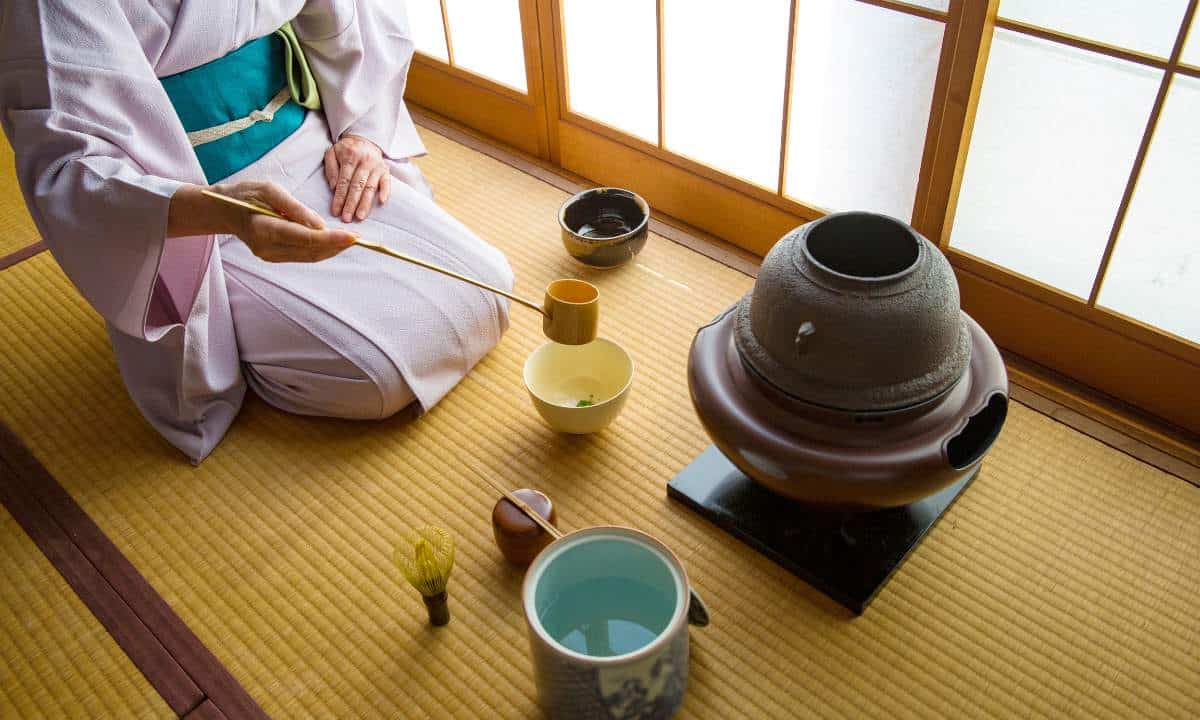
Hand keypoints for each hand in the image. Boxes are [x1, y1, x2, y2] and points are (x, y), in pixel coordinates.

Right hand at [209, 181, 356, 262]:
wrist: (224, 210)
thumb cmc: (246, 195)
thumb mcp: (269, 190)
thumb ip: (295, 208)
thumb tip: (320, 225)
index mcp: (264, 229)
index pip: (305, 238)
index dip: (331, 239)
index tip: (352, 237)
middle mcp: (267, 248)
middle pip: (310, 251)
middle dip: (337, 246)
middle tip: (358, 238)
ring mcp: (270, 256)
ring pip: (308, 257)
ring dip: (331, 249)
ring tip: (350, 240)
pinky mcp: (273, 257)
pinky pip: (302, 255)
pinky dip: (319, 249)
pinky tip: (332, 241)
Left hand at [324, 134, 390, 222]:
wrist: (364, 138)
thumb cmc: (345, 150)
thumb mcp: (332, 153)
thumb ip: (331, 169)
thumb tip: (334, 187)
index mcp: (350, 156)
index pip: (344, 181)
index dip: (339, 197)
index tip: (336, 211)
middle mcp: (364, 161)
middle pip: (357, 186)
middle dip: (351, 204)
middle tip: (347, 218)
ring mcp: (377, 165)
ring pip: (370, 187)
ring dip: (365, 203)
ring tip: (360, 216)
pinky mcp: (385, 169)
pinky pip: (387, 181)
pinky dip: (385, 191)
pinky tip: (381, 202)